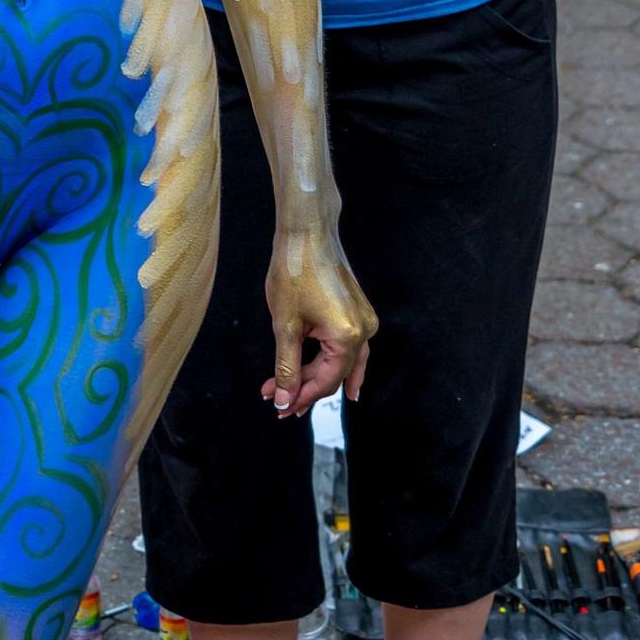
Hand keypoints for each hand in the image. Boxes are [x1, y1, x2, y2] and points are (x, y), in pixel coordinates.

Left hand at [261, 227, 376, 418]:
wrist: (308, 230)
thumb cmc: (294, 270)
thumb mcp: (286, 324)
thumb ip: (287, 366)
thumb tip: (284, 400)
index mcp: (348, 336)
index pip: (325, 381)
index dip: (301, 397)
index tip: (278, 408)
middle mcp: (364, 331)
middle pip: (334, 373)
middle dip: (303, 387)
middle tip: (275, 399)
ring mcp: (364, 319)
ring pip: (343, 362)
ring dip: (316, 377)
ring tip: (295, 395)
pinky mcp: (359, 310)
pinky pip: (351, 346)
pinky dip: (336, 362)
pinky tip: (337, 379)